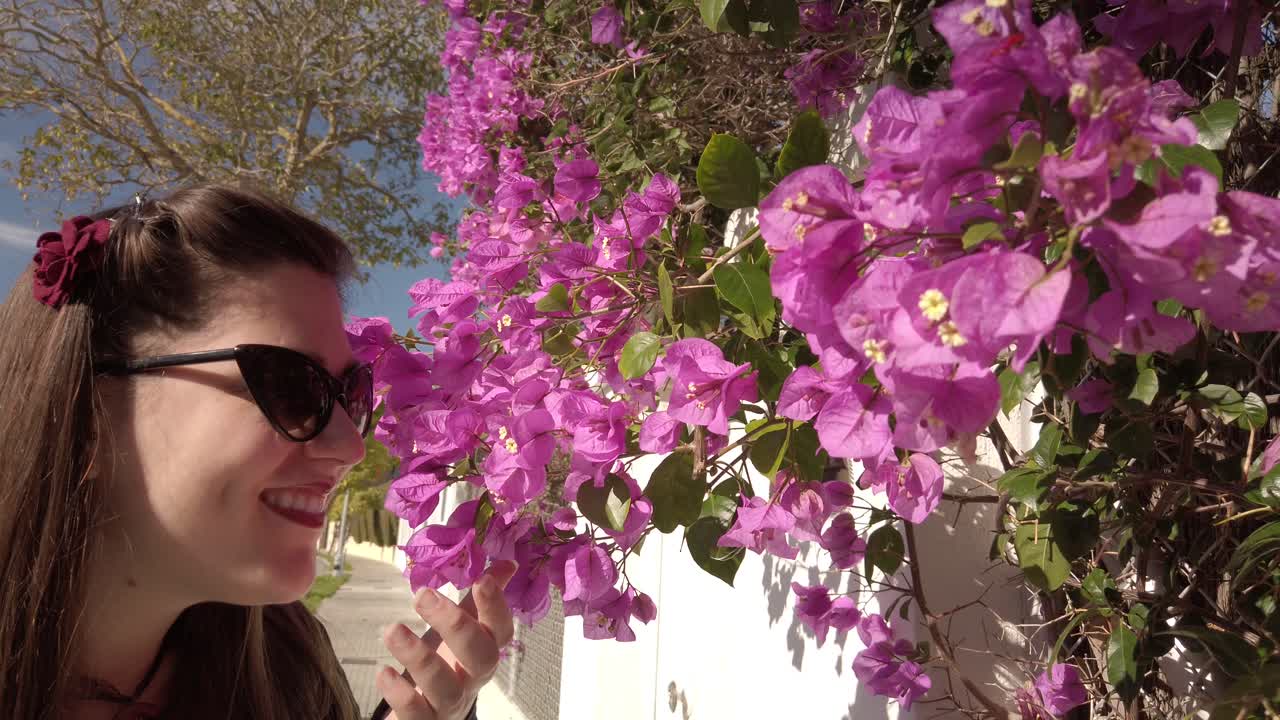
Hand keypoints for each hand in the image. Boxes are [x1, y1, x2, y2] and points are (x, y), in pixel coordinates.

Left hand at [376, 561, 516, 719]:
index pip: (501, 629)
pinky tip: (384, 671)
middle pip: (479, 656)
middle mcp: (473, 678)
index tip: (481, 579)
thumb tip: (508, 562)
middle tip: (423, 596)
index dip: (495, 606)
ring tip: (392, 629)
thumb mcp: (466, 629)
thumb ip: (481, 599)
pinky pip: (416, 713)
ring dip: (418, 657)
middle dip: (455, 625)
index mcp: (485, 650)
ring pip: (444, 686)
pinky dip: (400, 693)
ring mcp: (449, 703)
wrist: (431, 714)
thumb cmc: (449, 664)